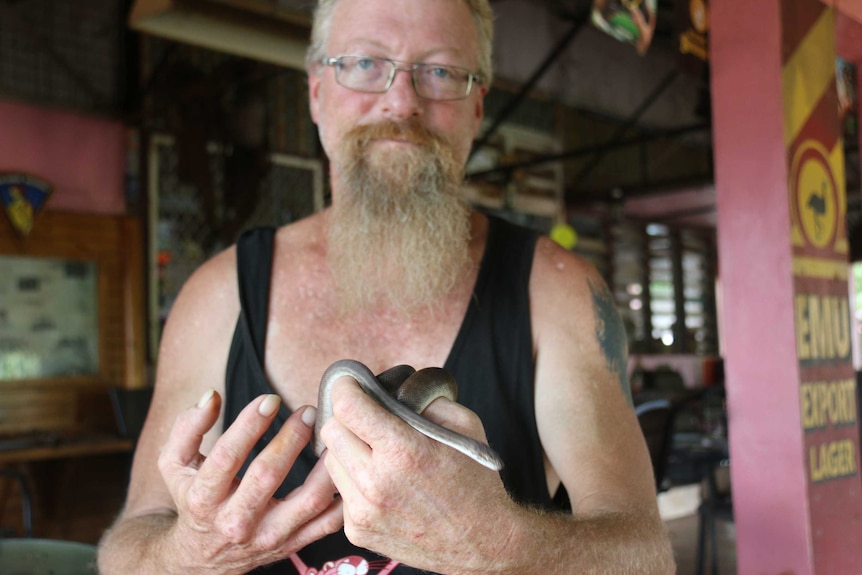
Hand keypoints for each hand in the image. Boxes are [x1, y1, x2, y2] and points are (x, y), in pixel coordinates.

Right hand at [157, 391, 342, 573]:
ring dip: (325, 465)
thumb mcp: (175, 464)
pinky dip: (342, 496)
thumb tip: (210, 396)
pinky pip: (328, 523)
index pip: (227, 456)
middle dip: (291, 437)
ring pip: (308, 501)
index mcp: (203, 498)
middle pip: (268, 475)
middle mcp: (235, 521)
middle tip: (308, 411)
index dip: (249, 424)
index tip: (270, 399)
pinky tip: (345, 468)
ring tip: (333, 435)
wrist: (201, 558)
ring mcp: (267, 537)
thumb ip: (188, 427)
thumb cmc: (192, 499)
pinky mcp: (292, 545)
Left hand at [320, 376, 517, 573]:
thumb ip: (424, 399)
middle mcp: (377, 483)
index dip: (347, 388)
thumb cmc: (474, 480)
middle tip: (366, 418)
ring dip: (349, 450)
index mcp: (404, 451)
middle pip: (332, 430)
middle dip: (347, 418)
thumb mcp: (464, 425)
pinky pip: (342, 491)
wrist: (481, 542)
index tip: (351, 383)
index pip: (348, 407)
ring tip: (378, 454)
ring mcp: (363, 511)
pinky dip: (355, 481)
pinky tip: (382, 484)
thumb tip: (391, 387)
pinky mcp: (357, 530)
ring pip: (331, 460)